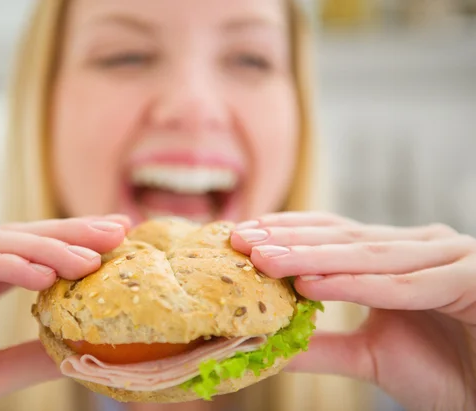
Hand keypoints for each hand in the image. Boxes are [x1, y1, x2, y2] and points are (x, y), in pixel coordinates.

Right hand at [0, 215, 130, 410]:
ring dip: (44, 246)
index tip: (119, 239)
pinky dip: (1, 265)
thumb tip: (83, 350)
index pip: (32, 253)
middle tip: (117, 229)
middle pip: (21, 237)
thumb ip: (27, 359)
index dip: (75, 243)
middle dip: (70, 232)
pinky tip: (41, 274)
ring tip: (89, 257)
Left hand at [231, 212, 475, 410]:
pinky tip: (311, 285)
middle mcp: (420, 247)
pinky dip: (354, 285)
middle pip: (341, 239)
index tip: (239, 237)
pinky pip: (401, 286)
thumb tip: (268, 343)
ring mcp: (447, 258)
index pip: (331, 234)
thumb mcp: (369, 356)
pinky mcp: (470, 279)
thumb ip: (323, 346)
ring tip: (263, 259)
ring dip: (310, 257)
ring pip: (365, 256)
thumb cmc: (445, 370)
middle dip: (287, 239)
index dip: (286, 232)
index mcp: (397, 255)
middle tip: (239, 240)